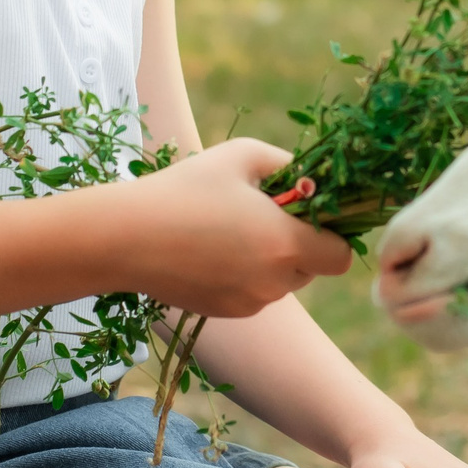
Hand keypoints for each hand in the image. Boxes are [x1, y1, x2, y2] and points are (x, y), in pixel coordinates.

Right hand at [117, 139, 352, 316]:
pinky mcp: (225, 312)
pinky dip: (246, 275)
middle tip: (265, 215)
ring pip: (281, 283)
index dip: (334, 234)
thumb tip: (309, 178)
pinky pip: (254, 293)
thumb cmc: (185, 188)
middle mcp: (274, 281)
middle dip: (300, 244)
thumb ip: (287, 164)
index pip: (341, 256)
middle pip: (312, 269)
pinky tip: (212, 250)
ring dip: (272, 260)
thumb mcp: (242, 156)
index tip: (310, 214)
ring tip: (232, 230)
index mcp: (286, 243)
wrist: (125, 237)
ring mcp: (249, 302)